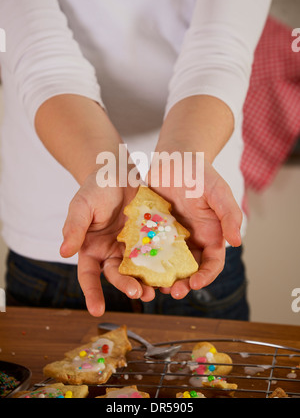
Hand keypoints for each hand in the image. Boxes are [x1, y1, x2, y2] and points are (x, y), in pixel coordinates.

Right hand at [60, 172, 155, 315]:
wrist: (118, 171)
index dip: (92, 293)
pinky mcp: (150, 236)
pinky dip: (163, 262)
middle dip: (127, 286)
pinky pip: (156, 252)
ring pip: (139, 269)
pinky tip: (172, 269)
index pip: (89, 276)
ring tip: (157, 291)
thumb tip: (63, 252)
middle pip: (118, 275)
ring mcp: (132, 245)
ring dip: (147, 281)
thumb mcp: (82, 205)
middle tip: (138, 293)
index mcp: (92, 248)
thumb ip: (74, 228)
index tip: (97, 311)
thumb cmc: (95, 188)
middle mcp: (112, 251)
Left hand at [147, 156, 242, 299]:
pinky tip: (135, 267)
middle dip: (182, 284)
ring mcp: (171, 236)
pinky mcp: (152, 229)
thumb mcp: (218, 190)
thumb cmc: (200, 172)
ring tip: (151, 286)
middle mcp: (191, 239)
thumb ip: (229, 214)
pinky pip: (148, 249)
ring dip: (161, 277)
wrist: (173, 157)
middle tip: (171, 292)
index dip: (205, 277)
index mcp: (210, 234)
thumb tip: (237, 242)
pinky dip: (144, 261)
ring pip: (167, 264)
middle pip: (188, 270)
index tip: (194, 284)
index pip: (212, 264)